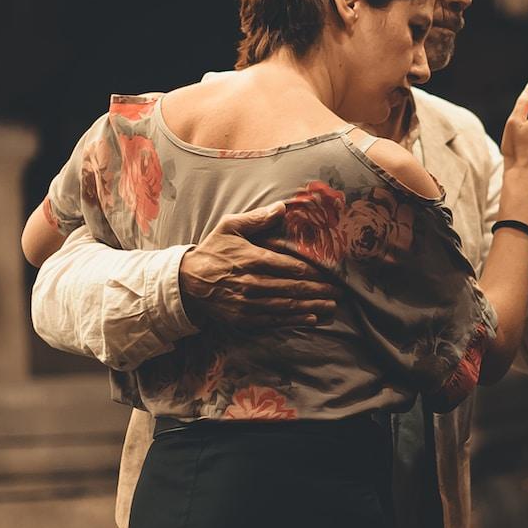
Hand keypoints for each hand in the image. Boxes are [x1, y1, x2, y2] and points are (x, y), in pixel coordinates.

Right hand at [179, 203, 338, 330]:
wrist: (187, 282)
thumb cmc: (212, 251)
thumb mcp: (230, 227)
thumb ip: (257, 219)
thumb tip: (281, 207)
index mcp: (252, 259)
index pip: (290, 267)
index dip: (313, 271)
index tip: (330, 272)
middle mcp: (252, 283)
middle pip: (293, 287)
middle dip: (319, 290)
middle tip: (340, 291)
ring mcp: (248, 303)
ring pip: (287, 305)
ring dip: (312, 306)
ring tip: (331, 306)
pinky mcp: (244, 318)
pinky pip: (274, 320)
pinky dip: (294, 320)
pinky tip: (311, 318)